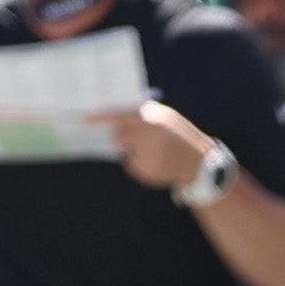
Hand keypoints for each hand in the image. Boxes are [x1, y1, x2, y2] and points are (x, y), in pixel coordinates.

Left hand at [101, 99, 215, 192]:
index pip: (119, 115)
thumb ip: (144, 115)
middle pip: (118, 136)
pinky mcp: (144, 170)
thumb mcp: (166, 118)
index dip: (101, 117)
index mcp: (153, 118)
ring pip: (125, 151)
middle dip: (119, 138)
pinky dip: (139, 164)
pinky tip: (157, 163)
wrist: (199, 163)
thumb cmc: (178, 137)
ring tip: (156, 152)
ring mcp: (145, 154)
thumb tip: (115, 119)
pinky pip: (132, 164)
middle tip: (135, 140)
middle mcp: (147, 135)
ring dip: (134, 151)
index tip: (85, 119)